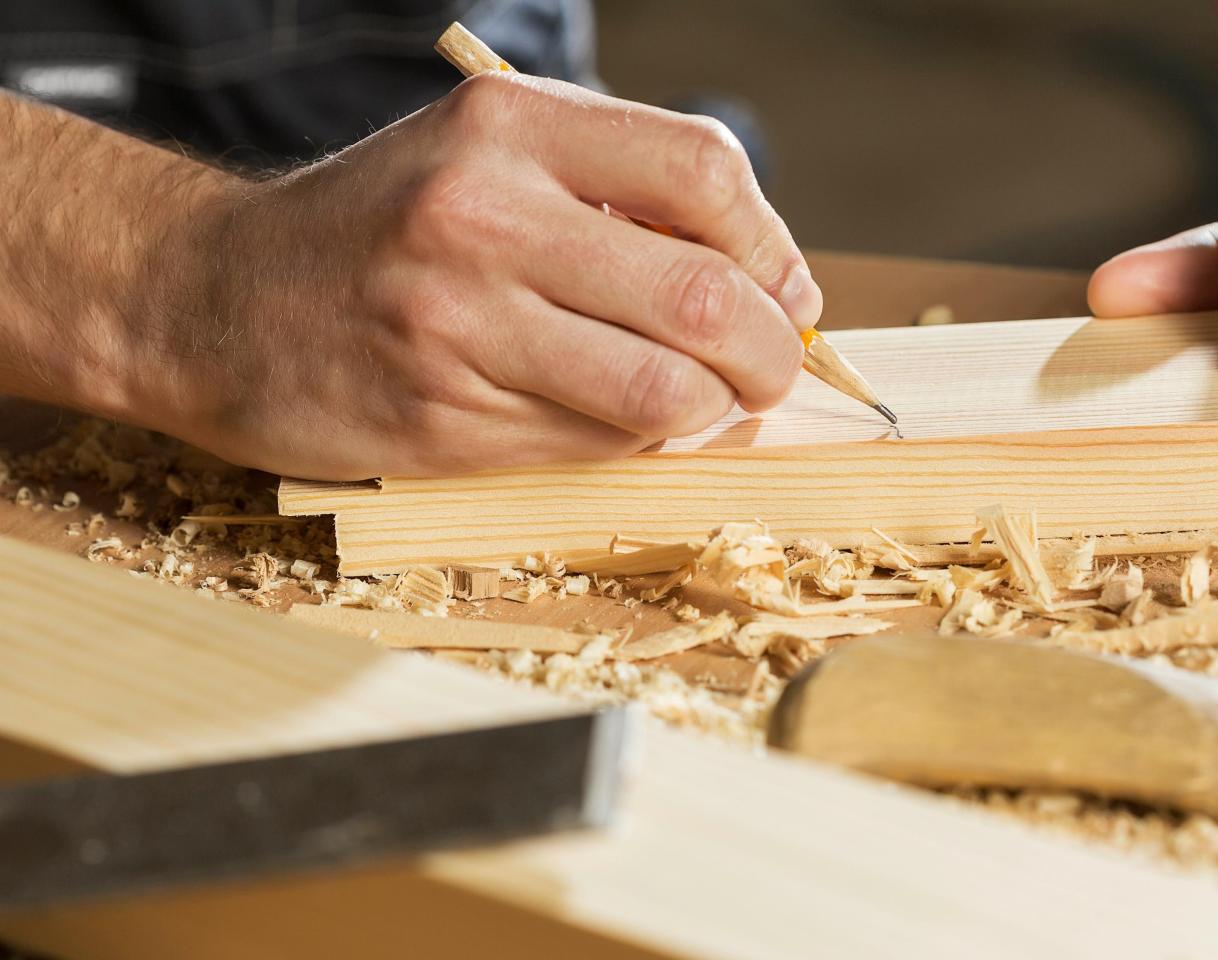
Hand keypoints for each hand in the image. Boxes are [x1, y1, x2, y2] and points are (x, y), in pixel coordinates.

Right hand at [158, 72, 819, 478]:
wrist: (210, 300)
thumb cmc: (380, 228)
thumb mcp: (485, 155)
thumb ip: (614, 192)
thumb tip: (770, 278)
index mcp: (507, 125)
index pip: (704, 171)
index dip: (773, 245)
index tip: (784, 291)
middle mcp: (482, 215)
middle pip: (704, 295)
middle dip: (769, 351)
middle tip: (771, 367)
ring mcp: (457, 325)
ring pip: (663, 392)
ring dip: (714, 410)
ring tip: (706, 401)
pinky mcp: (442, 419)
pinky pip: (596, 445)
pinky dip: (638, 442)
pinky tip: (622, 420)